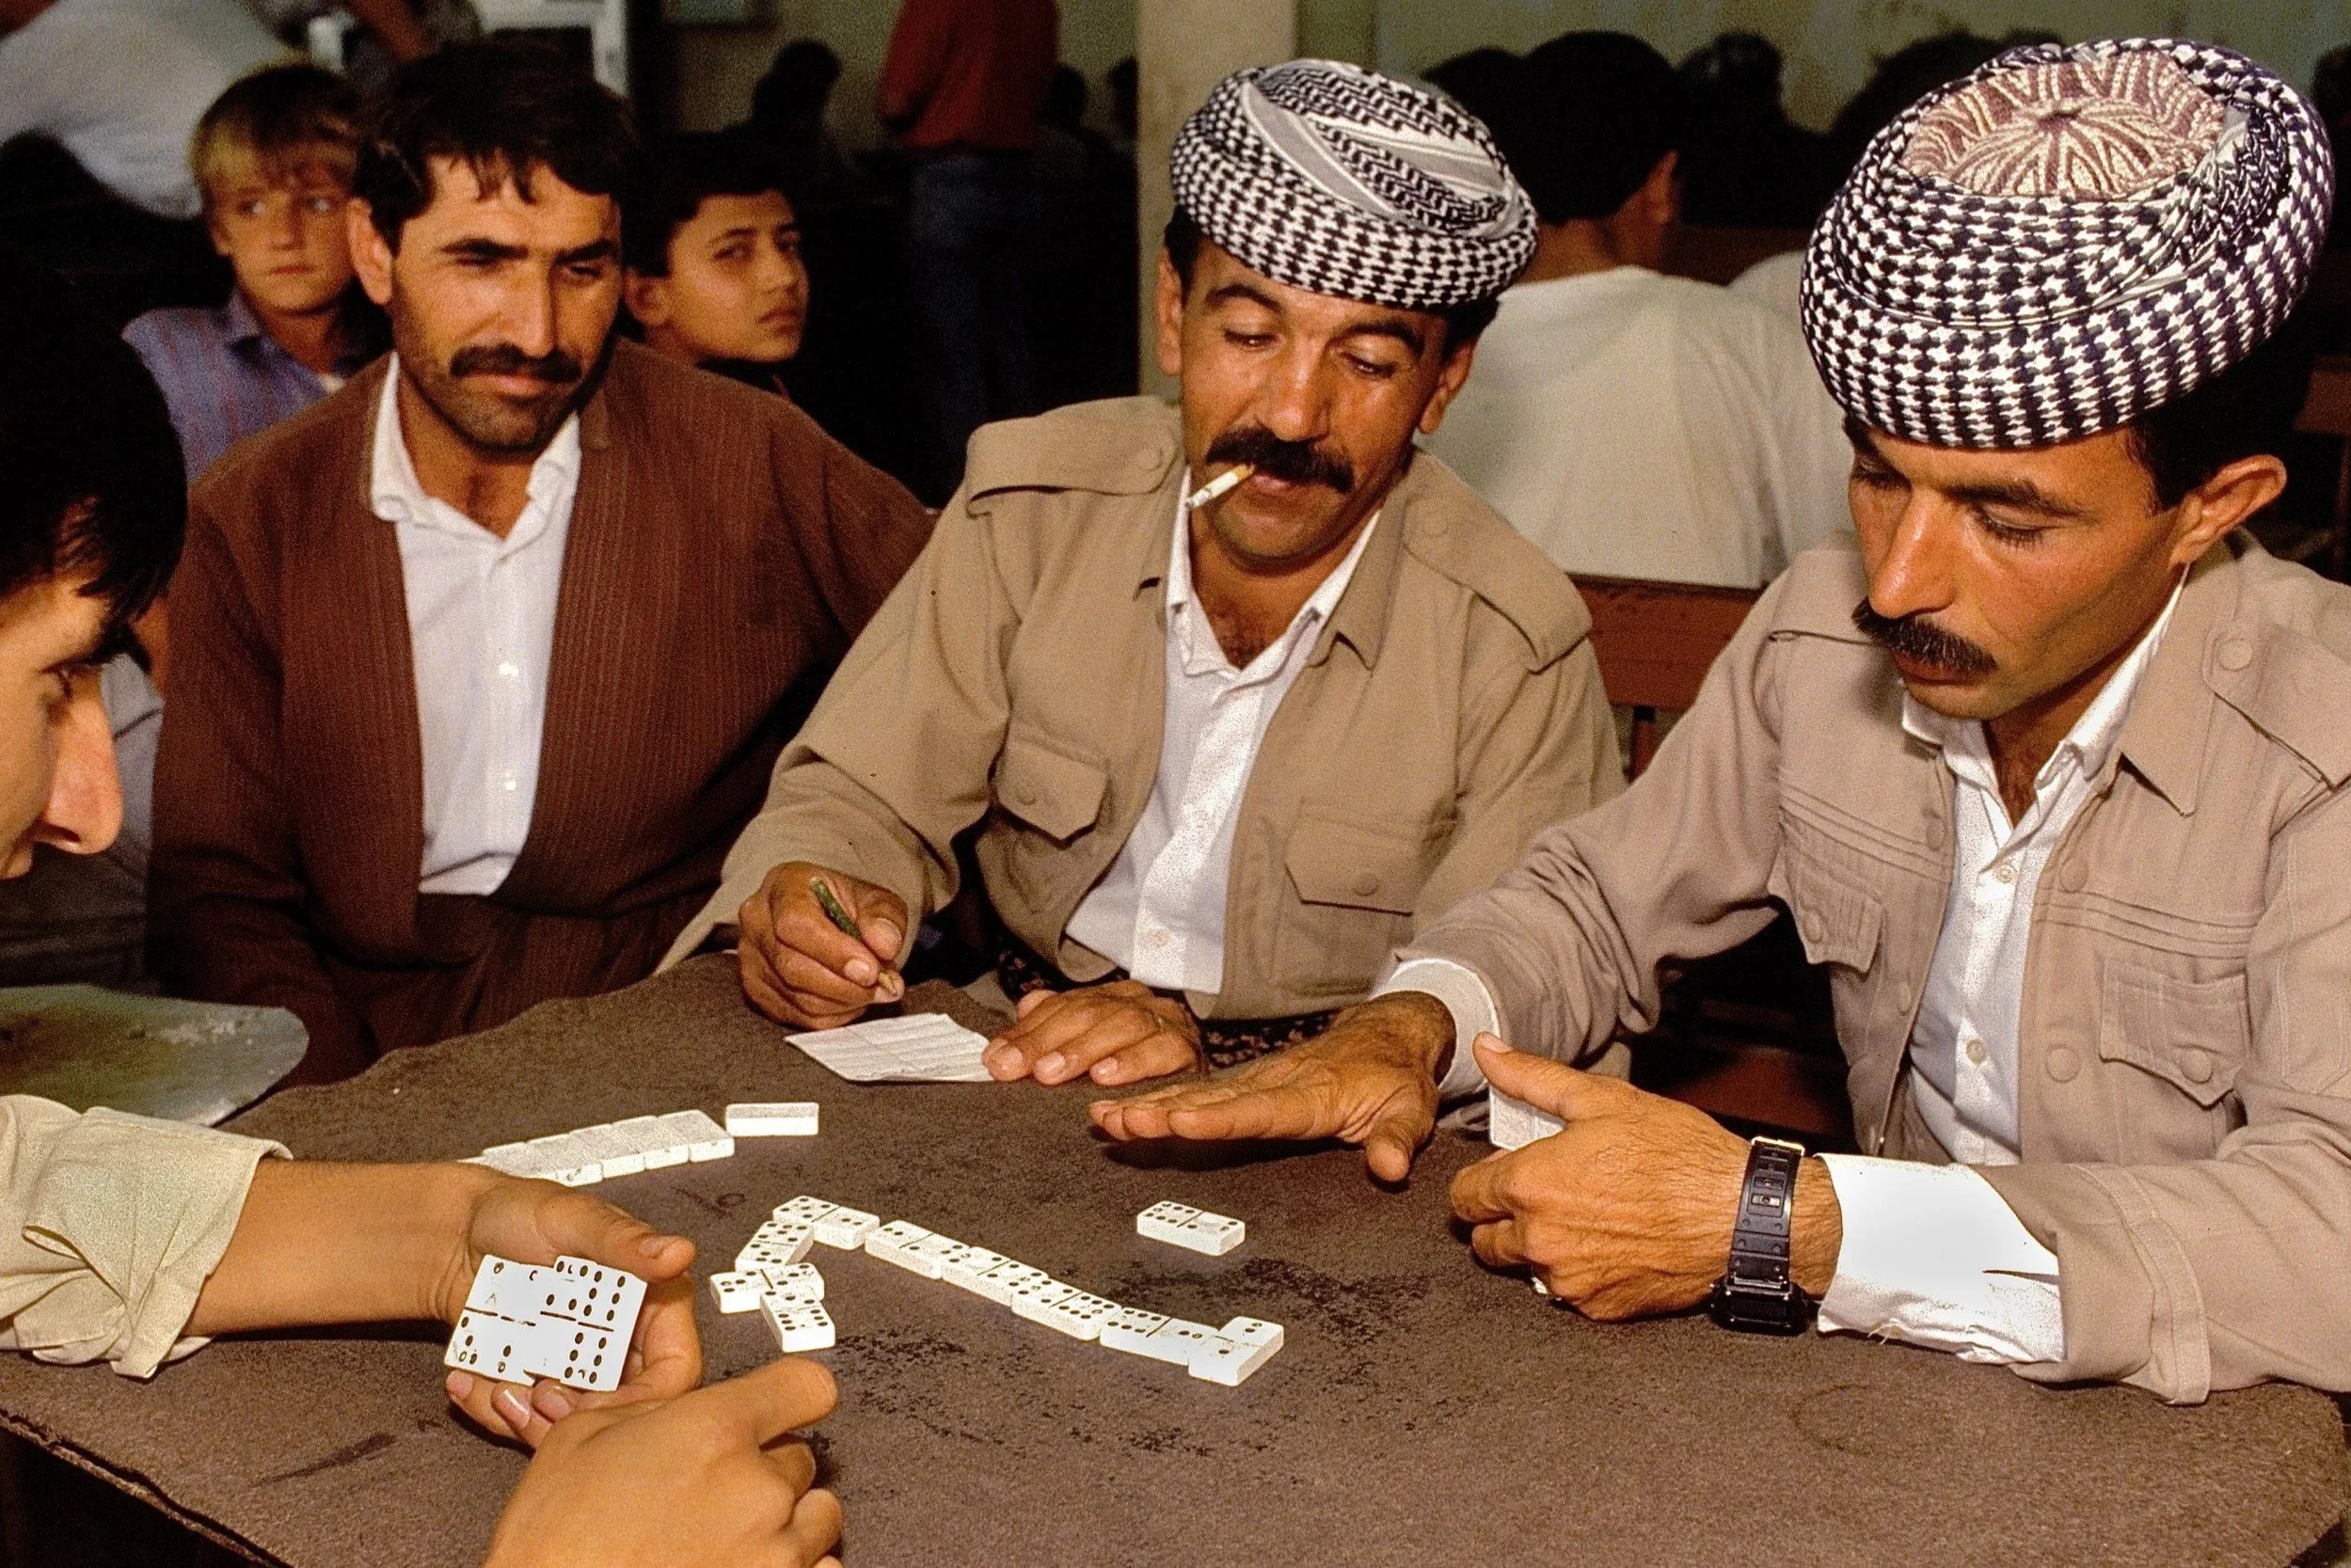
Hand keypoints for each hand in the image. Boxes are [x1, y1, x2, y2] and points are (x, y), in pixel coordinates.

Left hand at [439, 1176, 702, 1447]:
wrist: (457, 1233)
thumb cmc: (521, 1211)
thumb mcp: (575, 1218)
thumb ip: (626, 1241)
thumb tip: (679, 1253)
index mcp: (650, 1303)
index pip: (674, 1370)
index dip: (644, 1399)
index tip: (596, 1403)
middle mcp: (620, 1342)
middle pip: (624, 1412)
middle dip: (578, 1419)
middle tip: (539, 1398)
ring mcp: (575, 1367)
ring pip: (572, 1426)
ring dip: (531, 1422)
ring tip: (498, 1387)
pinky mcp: (533, 1382)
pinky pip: (523, 1418)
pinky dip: (493, 1409)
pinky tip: (467, 1378)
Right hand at [481, 1358, 842, 1567]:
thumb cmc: (554, 1544)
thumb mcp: (583, 1439)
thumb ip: (654, 1410)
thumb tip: (679, 1409)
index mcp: (715, 1432)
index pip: (806, 1386)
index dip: (790, 1393)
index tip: (781, 1403)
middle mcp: (756, 1489)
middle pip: (802, 1456)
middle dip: (764, 1467)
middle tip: (716, 1486)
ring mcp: (773, 1551)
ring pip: (819, 1515)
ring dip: (784, 1519)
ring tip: (731, 1531)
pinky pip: (821, 1567)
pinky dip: (795, 1565)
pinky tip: (751, 1562)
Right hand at [737, 860, 907, 1028]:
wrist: (823, 915)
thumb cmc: (844, 904)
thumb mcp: (875, 898)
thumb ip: (884, 917)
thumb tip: (884, 946)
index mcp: (783, 885)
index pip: (797, 924)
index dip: (835, 953)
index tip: (871, 970)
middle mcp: (757, 922)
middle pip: (794, 967)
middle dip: (846, 985)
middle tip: (884, 986)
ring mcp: (751, 960)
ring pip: (798, 998)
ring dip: (845, 1002)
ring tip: (874, 990)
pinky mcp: (757, 992)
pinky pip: (798, 1016)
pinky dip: (834, 1014)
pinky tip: (852, 998)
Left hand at [984, 980, 1199, 1085]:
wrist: (1197, 1096)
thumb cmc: (1133, 1071)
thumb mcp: (1086, 1052)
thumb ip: (1050, 1031)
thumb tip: (1014, 1021)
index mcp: (1110, 997)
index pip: (1062, 1007)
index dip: (1028, 1032)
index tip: (997, 1061)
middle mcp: (1138, 1002)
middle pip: (1088, 1013)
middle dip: (1048, 1041)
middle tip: (1021, 1069)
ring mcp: (1166, 1022)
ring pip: (1122, 1025)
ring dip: (1085, 1050)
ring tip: (1055, 1073)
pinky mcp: (1188, 1049)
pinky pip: (1162, 1051)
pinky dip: (1133, 1062)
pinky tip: (1106, 1076)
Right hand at [1088, 991, 1451, 1180]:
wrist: (1386, 1034)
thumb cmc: (1397, 1077)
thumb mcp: (1412, 1107)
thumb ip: (1398, 1138)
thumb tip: (1390, 1170)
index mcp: (1312, 1093)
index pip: (1260, 1109)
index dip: (1219, 1118)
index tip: (1179, 1121)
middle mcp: (1273, 1082)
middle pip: (1211, 1100)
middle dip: (1162, 1110)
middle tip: (1115, 1121)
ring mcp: (1255, 1081)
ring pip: (1195, 1094)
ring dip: (1149, 1106)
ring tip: (1103, 1119)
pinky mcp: (1245, 1085)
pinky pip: (1197, 1093)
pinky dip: (1158, 1101)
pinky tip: (1122, 1114)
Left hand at [1448, 1037, 1840, 1317]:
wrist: (1740, 1216)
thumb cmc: (1676, 1153)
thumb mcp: (1601, 1099)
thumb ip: (1531, 1077)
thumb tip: (1486, 1048)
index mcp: (1529, 1184)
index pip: (1463, 1197)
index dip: (1483, 1182)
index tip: (1510, 1173)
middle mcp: (1538, 1239)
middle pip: (1484, 1241)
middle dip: (1503, 1219)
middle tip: (1546, 1195)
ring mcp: (1567, 1279)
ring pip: (1524, 1268)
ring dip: (1539, 1247)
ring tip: (1585, 1217)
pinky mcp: (1598, 1308)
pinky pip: (1567, 1292)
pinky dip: (1579, 1272)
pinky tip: (1612, 1243)